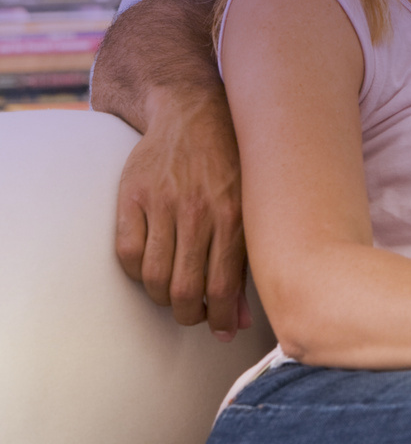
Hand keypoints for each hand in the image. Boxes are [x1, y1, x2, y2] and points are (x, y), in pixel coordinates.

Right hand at [113, 91, 250, 338]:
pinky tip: (150, 268)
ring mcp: (163, 203)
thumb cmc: (231, 163)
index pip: (223, 286)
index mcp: (234, 216)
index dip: (219, 318)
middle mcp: (199, 212)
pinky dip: (136, 273)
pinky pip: (127, 253)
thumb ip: (246, 260)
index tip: (220, 330)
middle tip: (193, 315)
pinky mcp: (133, 195)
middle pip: (184, 288)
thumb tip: (239, 319)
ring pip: (153, 277)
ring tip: (172, 296)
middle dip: (189, 314)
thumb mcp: (250, 205)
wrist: (193, 113)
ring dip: (161, 298)